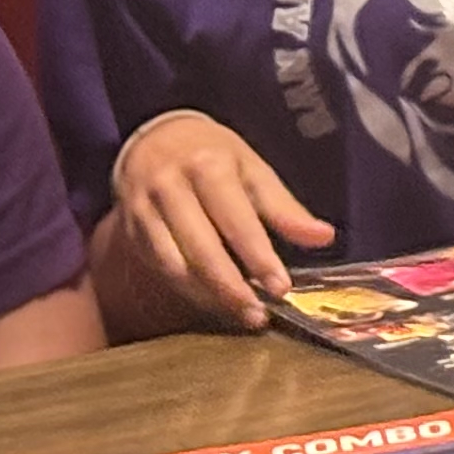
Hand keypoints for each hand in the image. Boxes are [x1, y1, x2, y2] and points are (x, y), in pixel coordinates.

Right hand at [103, 113, 333, 330]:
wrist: (155, 139)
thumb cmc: (212, 155)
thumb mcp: (253, 169)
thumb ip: (284, 208)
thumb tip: (323, 237)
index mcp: (210, 167)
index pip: (238, 221)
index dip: (259, 258)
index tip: (281, 288)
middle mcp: (172, 188)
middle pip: (202, 249)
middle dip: (231, 288)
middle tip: (257, 315)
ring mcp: (145, 210)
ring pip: (175, 265)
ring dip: (208, 295)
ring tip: (239, 313)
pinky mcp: (130, 230)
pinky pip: (159, 267)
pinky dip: (186, 289)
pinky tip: (210, 300)